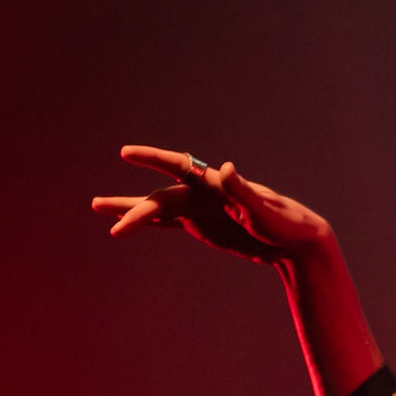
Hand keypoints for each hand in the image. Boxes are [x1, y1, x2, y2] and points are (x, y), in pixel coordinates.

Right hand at [90, 145, 332, 264]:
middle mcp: (202, 193)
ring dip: (130, 211)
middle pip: (160, 197)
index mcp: (215, 183)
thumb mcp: (264, 209)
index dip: (152, 158)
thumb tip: (227, 167)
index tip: (126, 154)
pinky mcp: (201, 227)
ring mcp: (199, 210)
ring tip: (100, 210)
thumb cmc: (284, 222)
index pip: (179, 165)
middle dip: (131, 205)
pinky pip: (169, 224)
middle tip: (100, 208)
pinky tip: (128, 225)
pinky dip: (149, 224)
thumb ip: (242, 189)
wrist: (295, 241)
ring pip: (157, 209)